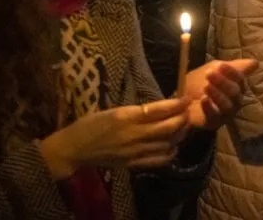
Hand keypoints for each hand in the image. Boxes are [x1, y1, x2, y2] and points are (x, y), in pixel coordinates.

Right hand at [39, 98, 189, 179]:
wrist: (74, 149)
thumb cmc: (91, 125)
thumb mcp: (114, 111)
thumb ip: (137, 111)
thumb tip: (162, 107)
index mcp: (126, 116)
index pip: (160, 109)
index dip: (177, 104)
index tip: (187, 98)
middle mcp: (133, 134)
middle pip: (168, 127)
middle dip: (182, 118)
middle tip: (188, 112)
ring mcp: (134, 151)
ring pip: (167, 143)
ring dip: (179, 135)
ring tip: (184, 127)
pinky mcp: (132, 164)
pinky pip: (158, 160)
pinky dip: (170, 153)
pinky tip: (173, 146)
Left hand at [181, 59, 257, 130]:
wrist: (183, 96)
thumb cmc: (201, 80)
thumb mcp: (216, 68)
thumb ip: (234, 65)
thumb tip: (256, 63)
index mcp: (237, 86)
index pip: (240, 79)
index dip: (231, 72)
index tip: (220, 65)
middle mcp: (235, 100)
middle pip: (234, 92)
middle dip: (222, 82)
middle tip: (209, 74)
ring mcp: (226, 113)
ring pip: (226, 105)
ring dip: (217, 94)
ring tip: (206, 86)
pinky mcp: (214, 122)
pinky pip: (214, 116)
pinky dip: (209, 107)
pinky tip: (203, 99)